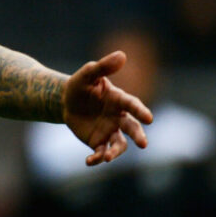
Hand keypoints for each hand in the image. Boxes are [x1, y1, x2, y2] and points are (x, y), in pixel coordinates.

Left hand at [63, 51, 152, 165]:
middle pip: (132, 128)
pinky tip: (90, 161)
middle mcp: (119, 117)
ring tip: (107, 157)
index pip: (132, 105)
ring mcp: (110, 130)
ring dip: (115, 152)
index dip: (141, 111)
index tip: (149, 118)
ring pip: (119, 144)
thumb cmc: (81, 84)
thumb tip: (122, 55)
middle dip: (138, 135)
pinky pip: (101, 152)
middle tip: (143, 143)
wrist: (66, 100)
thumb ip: (103, 66)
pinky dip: (97, 158)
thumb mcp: (88, 73)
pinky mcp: (99, 141)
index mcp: (119, 100)